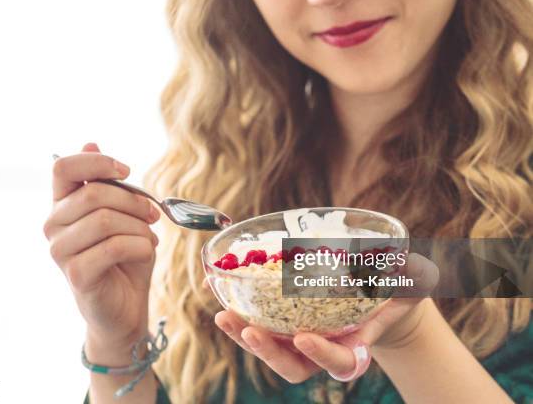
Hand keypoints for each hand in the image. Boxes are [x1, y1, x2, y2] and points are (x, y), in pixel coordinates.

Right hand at [43, 143, 160, 361]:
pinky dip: (141, 246)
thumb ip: (107, 184)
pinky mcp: (76, 274)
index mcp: (62, 205)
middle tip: (152, 215)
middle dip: (133, 201)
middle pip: (93, 193)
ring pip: (105, 220)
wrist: (125, 306)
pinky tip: (147, 251)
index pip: (63, 167)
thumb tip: (90, 142)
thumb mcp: (121, 215)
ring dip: (139, 227)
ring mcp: (60, 252)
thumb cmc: (124, 257)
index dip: (98, 162)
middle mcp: (53, 226)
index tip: (127, 171)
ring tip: (149, 237)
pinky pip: (114, 247)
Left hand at [214, 253, 438, 382]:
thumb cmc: (396, 289)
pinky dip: (239, 311)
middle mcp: (325, 347)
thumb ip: (410, 278)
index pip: (340, 362)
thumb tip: (416, 269)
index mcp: (356, 344)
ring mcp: (302, 336)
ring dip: (244, 335)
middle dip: (269, 353)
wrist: (378, 292)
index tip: (305, 337)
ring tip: (224, 317)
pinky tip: (219, 292)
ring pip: (270, 349)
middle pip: (294, 366)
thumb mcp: (408, 281)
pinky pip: (259, 324)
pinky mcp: (285, 320)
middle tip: (249, 331)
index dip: (323, 355)